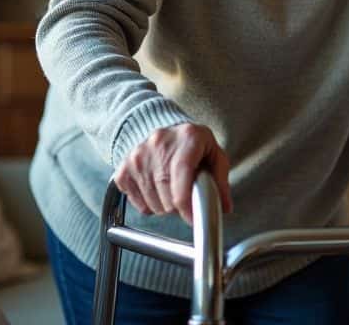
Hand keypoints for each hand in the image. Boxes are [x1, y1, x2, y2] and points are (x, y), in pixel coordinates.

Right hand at [114, 123, 232, 222]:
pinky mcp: (124, 169)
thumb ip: (220, 181)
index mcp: (188, 138)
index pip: (182, 180)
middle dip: (179, 207)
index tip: (193, 218)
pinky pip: (139, 205)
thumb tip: (224, 208)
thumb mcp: (214, 155)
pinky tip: (156, 189)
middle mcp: (159, 143)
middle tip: (185, 198)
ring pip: (153, 205)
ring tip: (171, 190)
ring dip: (165, 207)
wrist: (165, 131)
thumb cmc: (192, 146)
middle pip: (167, 198)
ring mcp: (138, 156)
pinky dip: (149, 205)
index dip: (187, 207)